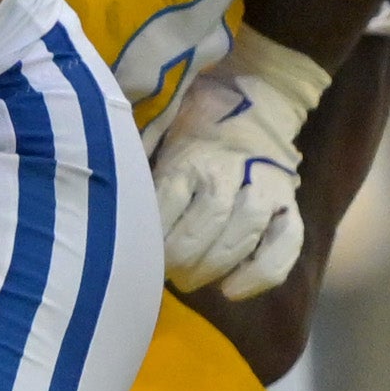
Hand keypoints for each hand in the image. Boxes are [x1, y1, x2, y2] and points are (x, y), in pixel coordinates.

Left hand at [152, 33, 331, 300]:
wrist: (254, 99)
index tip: (135, 250)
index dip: (149, 235)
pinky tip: (233, 291)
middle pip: (207, 222)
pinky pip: (286, 244)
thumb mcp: (157, 133)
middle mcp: (229, 169)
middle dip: (181, 258)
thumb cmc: (189, 128)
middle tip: (165, 271)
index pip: (167, 200)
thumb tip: (99, 188)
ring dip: (214, 267)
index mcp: (189, 154)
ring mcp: (265, 187)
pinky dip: (262, 274)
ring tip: (189, 281)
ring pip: (244, 234)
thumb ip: (134, 160)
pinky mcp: (290, 204)